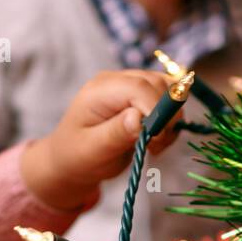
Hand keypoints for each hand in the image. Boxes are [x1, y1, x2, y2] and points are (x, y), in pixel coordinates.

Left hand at [20, 70, 185, 210]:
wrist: (71, 160)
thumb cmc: (77, 156)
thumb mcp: (91, 150)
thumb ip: (114, 133)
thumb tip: (138, 117)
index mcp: (100, 90)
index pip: (139, 86)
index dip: (156, 109)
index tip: (157, 138)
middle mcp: (117, 81)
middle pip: (158, 84)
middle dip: (165, 116)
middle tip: (154, 146)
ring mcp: (131, 86)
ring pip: (168, 90)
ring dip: (170, 119)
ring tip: (154, 144)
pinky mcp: (142, 96)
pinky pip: (169, 99)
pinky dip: (170, 120)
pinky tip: (156, 139)